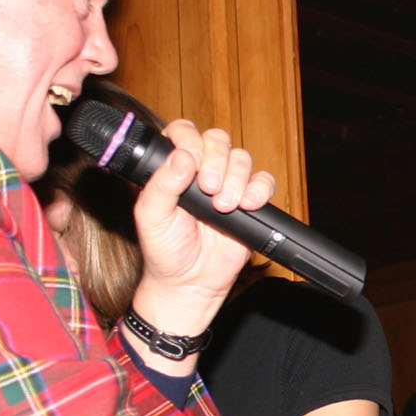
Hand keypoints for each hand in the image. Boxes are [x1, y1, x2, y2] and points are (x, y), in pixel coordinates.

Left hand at [130, 120, 275, 337]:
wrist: (191, 283)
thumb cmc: (165, 250)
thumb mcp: (151, 217)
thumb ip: (161, 185)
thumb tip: (182, 157)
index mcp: (172, 167)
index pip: (183, 132)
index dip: (190, 139)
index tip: (191, 159)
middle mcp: (201, 170)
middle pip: (217, 139)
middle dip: (216, 161)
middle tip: (209, 188)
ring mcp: (228, 184)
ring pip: (242, 158)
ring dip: (236, 178)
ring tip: (224, 206)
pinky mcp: (250, 201)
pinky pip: (264, 182)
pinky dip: (260, 189)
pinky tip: (248, 205)